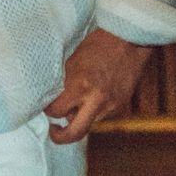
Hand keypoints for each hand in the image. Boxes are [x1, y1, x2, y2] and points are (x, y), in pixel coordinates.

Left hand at [44, 28, 150, 143]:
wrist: (130, 39)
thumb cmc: (97, 45)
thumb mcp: (72, 61)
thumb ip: (63, 83)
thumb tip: (53, 100)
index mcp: (80, 85)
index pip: (56, 111)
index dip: (48, 110)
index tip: (45, 106)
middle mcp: (96, 100)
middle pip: (74, 133)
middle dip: (60, 136)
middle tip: (54, 130)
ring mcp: (110, 105)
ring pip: (88, 124)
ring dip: (80, 117)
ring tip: (79, 99)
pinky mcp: (120, 106)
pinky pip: (101, 115)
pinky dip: (94, 109)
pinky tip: (95, 93)